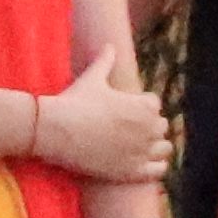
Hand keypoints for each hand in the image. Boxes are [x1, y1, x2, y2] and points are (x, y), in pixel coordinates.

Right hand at [30, 48, 166, 184]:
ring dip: (154, 147)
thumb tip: (109, 46)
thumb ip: (106, 61)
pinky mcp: (131, 171)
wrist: (52, 131)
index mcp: (144, 105)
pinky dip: (155, 167)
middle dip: (147, 127)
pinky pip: (158, 171)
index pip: (154, 105)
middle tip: (125, 131)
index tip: (124, 112)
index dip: (140, 108)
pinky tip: (143, 165)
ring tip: (135, 148)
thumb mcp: (92, 79)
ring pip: (164, 148)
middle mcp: (148, 128)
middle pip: (161, 127)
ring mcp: (141, 151)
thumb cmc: (73, 102)